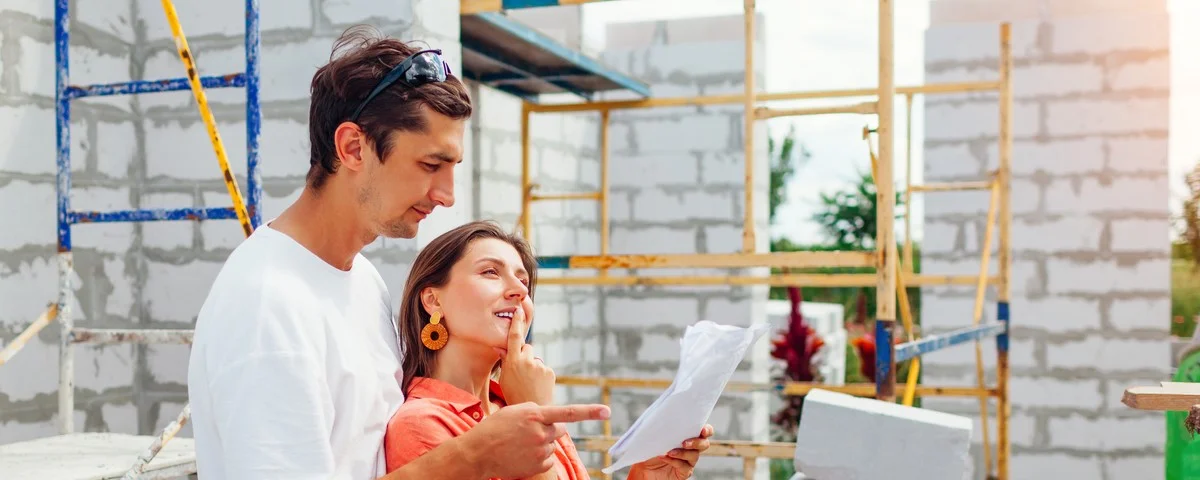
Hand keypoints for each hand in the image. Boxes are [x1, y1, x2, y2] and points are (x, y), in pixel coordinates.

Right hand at [460, 402, 610, 479]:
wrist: (479, 453)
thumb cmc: (494, 428)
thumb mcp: (514, 410)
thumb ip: (536, 410)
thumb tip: (551, 417)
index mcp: (536, 415)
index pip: (568, 412)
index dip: (590, 412)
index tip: (607, 411)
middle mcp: (541, 433)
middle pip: (559, 429)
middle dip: (550, 428)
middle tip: (529, 431)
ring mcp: (541, 451)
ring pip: (552, 444)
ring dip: (541, 443)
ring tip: (519, 443)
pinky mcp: (539, 465)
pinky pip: (548, 459)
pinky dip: (539, 457)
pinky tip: (522, 454)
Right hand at [498, 299, 554, 405]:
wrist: (533, 411)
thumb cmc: (514, 397)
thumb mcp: (504, 379)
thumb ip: (505, 362)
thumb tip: (501, 347)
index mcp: (513, 362)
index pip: (514, 337)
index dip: (517, 323)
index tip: (519, 310)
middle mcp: (527, 361)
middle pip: (527, 348)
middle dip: (524, 355)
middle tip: (521, 373)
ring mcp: (539, 366)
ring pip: (535, 360)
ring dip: (533, 367)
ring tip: (529, 384)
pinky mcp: (549, 371)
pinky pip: (543, 368)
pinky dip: (541, 375)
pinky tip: (537, 386)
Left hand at [629, 424, 713, 479]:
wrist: (641, 468)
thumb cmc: (649, 449)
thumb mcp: (655, 435)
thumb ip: (663, 428)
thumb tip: (665, 419)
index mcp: (687, 436)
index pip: (703, 431)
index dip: (707, 430)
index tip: (703, 430)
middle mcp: (690, 449)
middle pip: (704, 444)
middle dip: (697, 442)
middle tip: (684, 442)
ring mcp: (688, 461)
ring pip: (694, 456)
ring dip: (683, 453)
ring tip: (669, 452)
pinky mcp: (683, 473)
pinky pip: (685, 467)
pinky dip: (675, 462)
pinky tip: (665, 457)